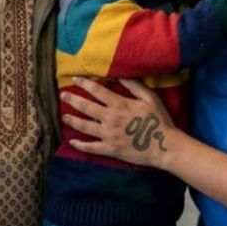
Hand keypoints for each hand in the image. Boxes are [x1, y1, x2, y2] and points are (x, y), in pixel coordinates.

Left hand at [59, 77, 178, 167]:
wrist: (164, 146)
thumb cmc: (159, 120)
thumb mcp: (150, 98)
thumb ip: (134, 86)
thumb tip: (118, 76)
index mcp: (119, 105)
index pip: (97, 91)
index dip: (84, 84)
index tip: (74, 79)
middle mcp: (110, 119)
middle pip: (86, 107)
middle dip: (72, 100)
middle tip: (62, 96)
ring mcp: (109, 135)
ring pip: (85, 127)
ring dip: (73, 120)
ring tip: (64, 116)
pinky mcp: (110, 150)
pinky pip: (91, 148)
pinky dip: (80, 145)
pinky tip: (73, 142)